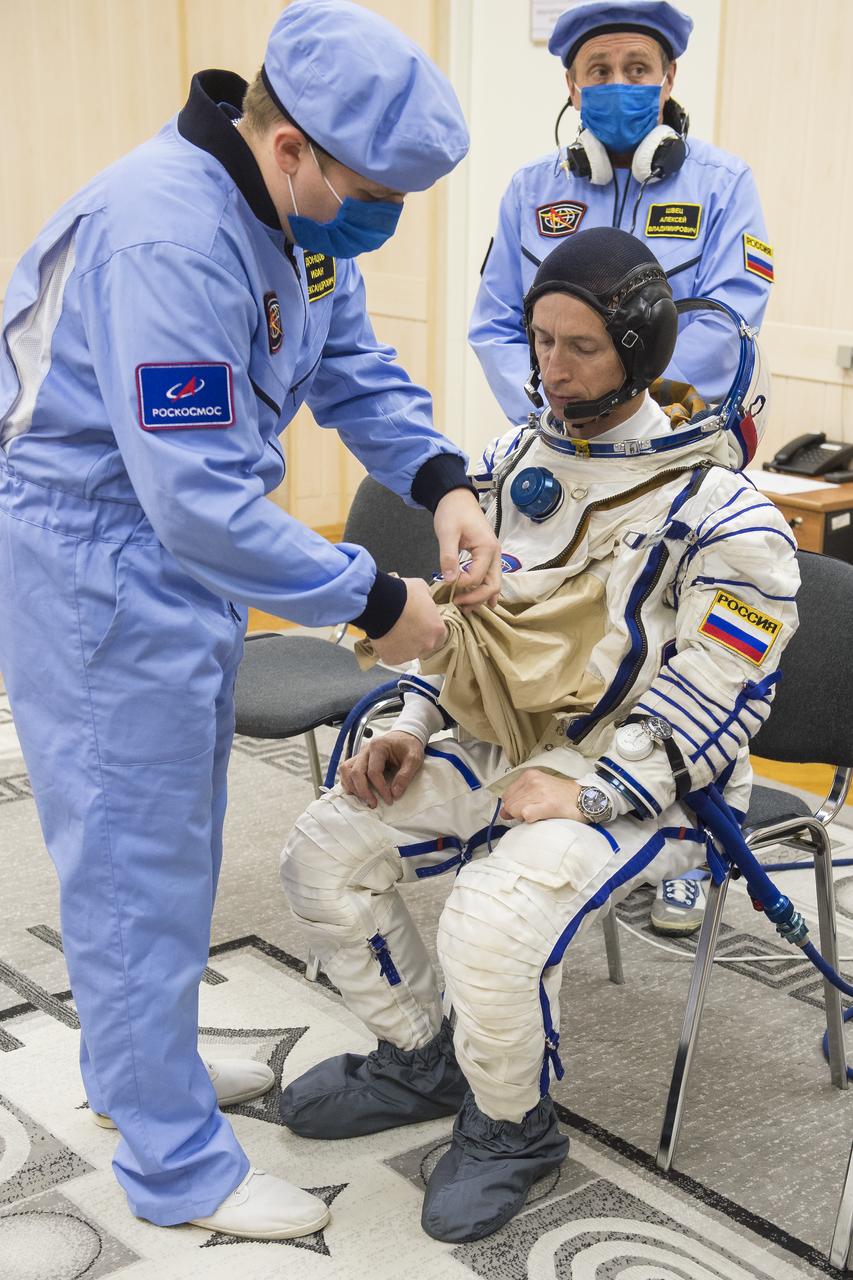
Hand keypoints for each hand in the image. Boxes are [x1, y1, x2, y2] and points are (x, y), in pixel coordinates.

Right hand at [340, 730, 425, 807]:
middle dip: (363, 791)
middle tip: (373, 804)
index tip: (389, 799)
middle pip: (356, 772)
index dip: (380, 788)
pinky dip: (348, 782)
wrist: (404, 737)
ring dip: (352, 787)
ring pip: (346, 771)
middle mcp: (365, 750)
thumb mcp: (414, 758)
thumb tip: (395, 793)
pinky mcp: (358, 760)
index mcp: (378, 746)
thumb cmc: (409, 746)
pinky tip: (357, 792)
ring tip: (363, 799)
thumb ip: (406, 775)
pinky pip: (345, 771)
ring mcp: (360, 754)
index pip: (373, 772)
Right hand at [371, 578, 446, 664]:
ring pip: (409, 652)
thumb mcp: (422, 588)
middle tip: (405, 625)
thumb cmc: (403, 594)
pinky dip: (389, 648)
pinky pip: (393, 655)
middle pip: (425, 645)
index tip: (421, 622)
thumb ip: (427, 599)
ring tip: (392, 630)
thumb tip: (425, 600)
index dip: (429, 628)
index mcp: (438, 630)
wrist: (381, 603)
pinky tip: (384, 636)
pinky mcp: (393, 659)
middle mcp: (427, 645)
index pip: (440, 634)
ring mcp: (410, 654)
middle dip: (417, 637)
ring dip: (403, 643)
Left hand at [433, 489, 500, 611]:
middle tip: (458, 605)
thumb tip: (449, 581)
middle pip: (493, 586)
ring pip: (494, 584)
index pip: (478, 577)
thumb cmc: (453, 512)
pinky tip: (479, 602)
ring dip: (481, 598)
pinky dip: (485, 591)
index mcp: (487, 548)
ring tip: (465, 608)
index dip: (462, 586)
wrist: (457, 498)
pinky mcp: (487, 557)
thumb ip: (449, 557)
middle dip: (476, 598)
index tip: (447, 586)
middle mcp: (495, 554)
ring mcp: (494, 556)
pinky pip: (490, 578)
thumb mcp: (447, 533)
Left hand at [499, 769, 587, 823]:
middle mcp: (532, 781)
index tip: (524, 810)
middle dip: (518, 814)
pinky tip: (541, 817)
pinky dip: (530, 820)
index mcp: (528, 775)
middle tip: (535, 812)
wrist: (585, 799)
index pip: (506, 796)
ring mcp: (540, 792)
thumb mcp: (539, 788)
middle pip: (510, 805)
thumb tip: (504, 813)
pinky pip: (526, 815)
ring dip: (525, 817)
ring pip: (516, 811)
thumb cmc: (562, 796)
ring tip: (540, 813)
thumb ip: (520, 797)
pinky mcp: (547, 805)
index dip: (512, 807)